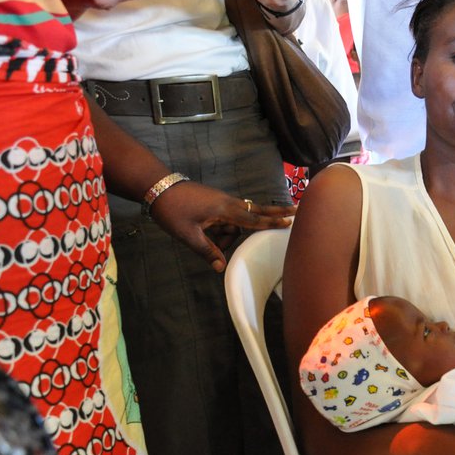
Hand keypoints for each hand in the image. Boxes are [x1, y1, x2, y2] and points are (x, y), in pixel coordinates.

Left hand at [149, 183, 294, 271]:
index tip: (290, 221)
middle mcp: (227, 203)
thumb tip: (221, 268)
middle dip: (276, 211)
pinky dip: (222, 228)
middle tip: (297, 209)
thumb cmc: (172, 211)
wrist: (157, 187)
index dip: (271, 222)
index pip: (253, 218)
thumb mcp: (188, 235)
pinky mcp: (214, 202)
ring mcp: (221, 201)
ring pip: (235, 221)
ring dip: (226, 234)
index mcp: (224, 210)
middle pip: (256, 210)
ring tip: (200, 236)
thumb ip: (207, 251)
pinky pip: (226, 218)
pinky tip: (205, 232)